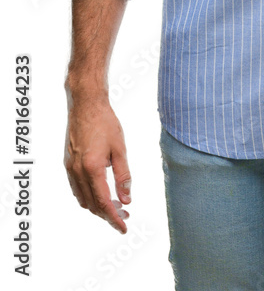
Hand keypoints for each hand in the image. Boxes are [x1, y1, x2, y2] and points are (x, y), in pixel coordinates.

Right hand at [64, 91, 131, 233]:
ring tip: (115, 206)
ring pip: (83, 199)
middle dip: (108, 215)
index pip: (104, 203)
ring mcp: (70, 168)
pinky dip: (88, 197)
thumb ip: (123, 176)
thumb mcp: (120, 149)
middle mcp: (78, 172)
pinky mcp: (68, 163)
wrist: (86, 105)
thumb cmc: (105, 123)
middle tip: (125, 216)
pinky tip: (100, 193)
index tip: (124, 228)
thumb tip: (126, 200)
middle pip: (92, 205)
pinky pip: (76, 189)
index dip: (114, 219)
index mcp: (92, 169)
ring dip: (98, 207)